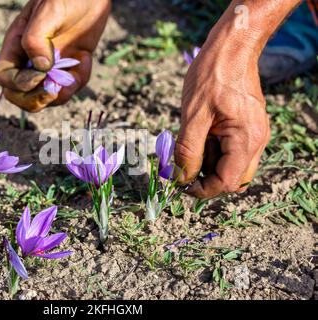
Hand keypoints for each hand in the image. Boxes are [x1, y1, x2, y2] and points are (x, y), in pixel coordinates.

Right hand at [0, 0, 110, 111]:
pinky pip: (70, 87)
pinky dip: (79, 81)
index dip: (19, 85)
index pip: (5, 78)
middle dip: (36, 100)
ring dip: (61, 95)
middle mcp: (30, 60)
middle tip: (54, 91)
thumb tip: (41, 69)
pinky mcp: (70, 67)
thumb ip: (36, 40)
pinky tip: (86, 59)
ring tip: (75, 76)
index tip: (41, 76)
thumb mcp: (47, 13)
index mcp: (16, 46)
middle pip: (21, 96)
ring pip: (47, 97)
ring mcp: (51, 66)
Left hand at [175, 31, 270, 198]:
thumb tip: (182, 178)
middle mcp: (255, 141)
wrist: (230, 48)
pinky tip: (200, 134)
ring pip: (231, 165)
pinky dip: (213, 150)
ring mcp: (253, 134)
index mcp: (245, 139)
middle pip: (233, 179)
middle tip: (184, 162)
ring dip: (208, 163)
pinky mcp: (246, 128)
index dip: (202, 189)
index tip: (180, 185)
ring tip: (192, 140)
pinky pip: (230, 150)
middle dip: (206, 178)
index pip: (227, 182)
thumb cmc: (212, 76)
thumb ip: (188, 150)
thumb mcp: (193, 115)